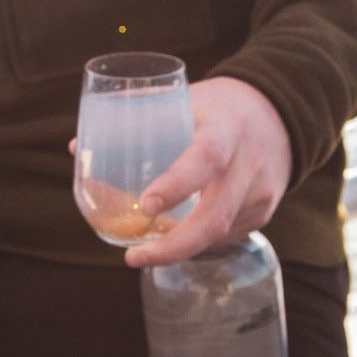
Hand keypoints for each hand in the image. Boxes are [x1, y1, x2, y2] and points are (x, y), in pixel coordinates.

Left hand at [123, 76, 290, 267]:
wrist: (281, 111)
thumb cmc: (218, 106)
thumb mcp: (184, 99)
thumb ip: (134, 119)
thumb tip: (75, 147)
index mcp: (226, 128)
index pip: (206, 158)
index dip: (177, 184)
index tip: (145, 205)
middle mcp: (248, 163)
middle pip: (215, 217)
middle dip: (174, 247)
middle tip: (133, 257)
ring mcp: (260, 192)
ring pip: (219, 234)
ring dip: (179, 249)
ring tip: (144, 253)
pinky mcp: (264, 211)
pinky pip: (226, 235)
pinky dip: (197, 241)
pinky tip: (176, 240)